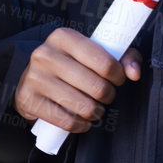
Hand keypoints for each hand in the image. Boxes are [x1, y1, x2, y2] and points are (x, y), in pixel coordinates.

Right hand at [13, 27, 141, 134]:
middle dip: (108, 95)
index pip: (104, 61)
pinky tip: (82, 120)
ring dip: (96, 112)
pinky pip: (67, 122)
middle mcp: (46, 54)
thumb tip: (134, 72)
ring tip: (95, 108)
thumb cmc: (70, 64)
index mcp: (63, 36)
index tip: (117, 78)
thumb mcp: (93, 52)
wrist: (32, 78)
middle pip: (96, 86)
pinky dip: (80, 125)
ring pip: (83, 106)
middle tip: (105, 95)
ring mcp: (35, 77)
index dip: (118, 74)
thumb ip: (122, 57)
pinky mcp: (29, 100)